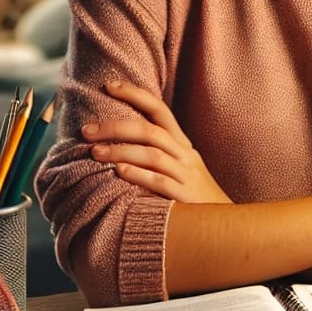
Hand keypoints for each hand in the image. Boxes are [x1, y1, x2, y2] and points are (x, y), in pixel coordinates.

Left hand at [82, 80, 232, 203]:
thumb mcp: (179, 168)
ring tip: (95, 152)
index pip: (159, 109)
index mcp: (181, 144)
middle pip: (150, 131)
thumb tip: (115, 143)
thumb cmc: (193, 196)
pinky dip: (139, 175)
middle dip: (116, 127)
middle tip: (87, 130)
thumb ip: (155, 154)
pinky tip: (119, 172)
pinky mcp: (186, 199)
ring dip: (121, 151)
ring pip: (153, 155)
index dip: (134, 94)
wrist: (225, 225)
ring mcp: (187, 175)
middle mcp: (185, 154)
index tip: (108, 85)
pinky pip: (160, 183)